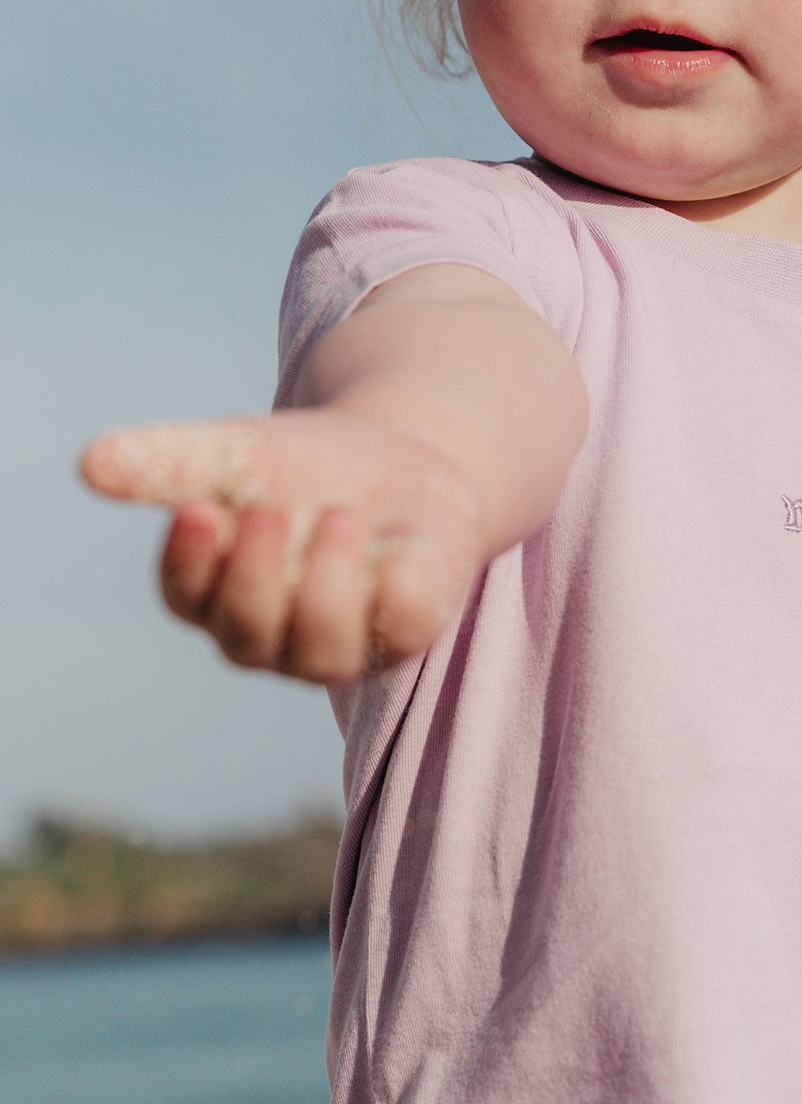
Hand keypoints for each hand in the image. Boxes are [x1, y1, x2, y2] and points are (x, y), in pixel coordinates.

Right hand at [79, 410, 484, 681]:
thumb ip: (174, 462)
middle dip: (254, 578)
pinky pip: (402, 626)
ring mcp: (346, 643)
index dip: (189, 562)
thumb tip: (89, 463)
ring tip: (338, 518)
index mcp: (219, 594)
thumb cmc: (306, 469)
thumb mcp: (242, 454)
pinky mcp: (410, 631)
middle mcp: (275, 635)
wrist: (407, 456)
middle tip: (267, 510)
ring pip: (323, 650)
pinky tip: (394, 548)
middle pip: (246, 633)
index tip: (199, 510)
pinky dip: (395, 586)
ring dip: (326, 588)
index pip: (187, 599)